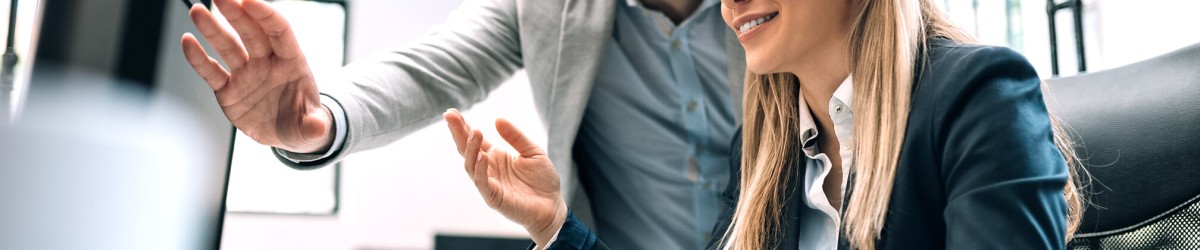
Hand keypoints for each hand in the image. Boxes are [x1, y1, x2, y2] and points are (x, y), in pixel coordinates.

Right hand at [180, 0, 331, 152]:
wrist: (287, 135)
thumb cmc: (303, 122)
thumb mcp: (312, 127)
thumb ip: (314, 125)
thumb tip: (318, 128)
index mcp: (292, 63)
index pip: (280, 32)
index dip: (266, 16)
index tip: (249, 1)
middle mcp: (266, 63)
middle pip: (251, 33)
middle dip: (236, 14)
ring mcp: (246, 74)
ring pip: (228, 47)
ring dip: (212, 29)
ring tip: (197, 11)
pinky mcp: (228, 90)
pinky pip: (211, 72)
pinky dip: (198, 58)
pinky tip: (188, 42)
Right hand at [443, 109, 566, 246]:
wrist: (553, 206)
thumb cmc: (542, 180)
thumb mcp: (533, 151)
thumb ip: (515, 136)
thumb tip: (497, 119)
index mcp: (495, 156)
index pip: (474, 140)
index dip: (463, 126)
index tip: (452, 112)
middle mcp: (488, 168)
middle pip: (466, 149)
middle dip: (457, 133)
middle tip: (449, 116)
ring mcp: (489, 183)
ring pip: (471, 165)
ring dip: (471, 148)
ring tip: (475, 131)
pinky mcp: (493, 197)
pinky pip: (482, 183)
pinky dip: (480, 170)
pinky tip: (482, 156)